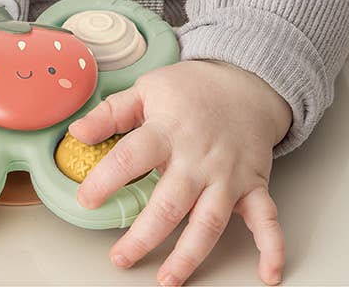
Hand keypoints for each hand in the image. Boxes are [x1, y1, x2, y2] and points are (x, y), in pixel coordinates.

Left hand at [69, 59, 292, 286]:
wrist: (244, 82)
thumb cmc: (192, 89)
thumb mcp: (148, 89)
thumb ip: (111, 113)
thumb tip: (76, 132)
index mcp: (169, 130)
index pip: (133, 156)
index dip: (107, 179)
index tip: (86, 199)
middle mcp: (199, 158)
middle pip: (170, 202)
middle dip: (144, 235)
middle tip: (119, 257)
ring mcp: (228, 175)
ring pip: (209, 222)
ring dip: (189, 255)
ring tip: (166, 279)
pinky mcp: (253, 185)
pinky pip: (267, 220)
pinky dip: (272, 248)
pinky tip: (268, 275)